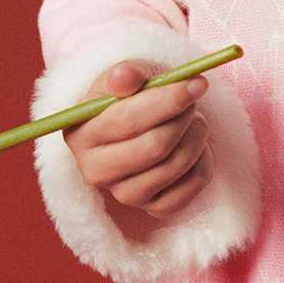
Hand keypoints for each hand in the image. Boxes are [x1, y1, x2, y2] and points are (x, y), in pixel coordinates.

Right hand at [63, 61, 213, 222]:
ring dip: (196, 137)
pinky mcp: (152, 208)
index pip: (126, 120)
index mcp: (80, 133)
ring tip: (194, 120)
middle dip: (183, 119)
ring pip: (174, 166)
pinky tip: (196, 147)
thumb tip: (123, 77)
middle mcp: (95, 170)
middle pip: (153, 147)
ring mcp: (124, 194)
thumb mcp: (131, 76)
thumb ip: (128, 73)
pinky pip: (189, 188)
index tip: (196, 83)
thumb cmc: (136, 96)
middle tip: (195, 100)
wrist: (146, 124)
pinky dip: (203, 163)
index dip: (166, 101)